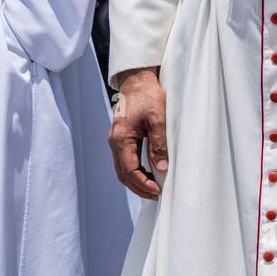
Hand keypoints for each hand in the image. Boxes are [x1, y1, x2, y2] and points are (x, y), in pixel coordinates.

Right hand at [108, 67, 166, 200]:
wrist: (137, 80)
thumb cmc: (148, 96)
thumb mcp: (158, 119)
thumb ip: (159, 144)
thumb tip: (162, 168)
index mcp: (121, 138)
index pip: (129, 169)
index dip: (143, 183)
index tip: (158, 191)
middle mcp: (114, 141)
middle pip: (122, 173)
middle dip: (139, 187)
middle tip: (157, 195)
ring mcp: (116, 140)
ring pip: (122, 169)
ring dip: (136, 181)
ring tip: (153, 189)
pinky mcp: (121, 138)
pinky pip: (124, 161)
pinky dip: (134, 172)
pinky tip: (147, 174)